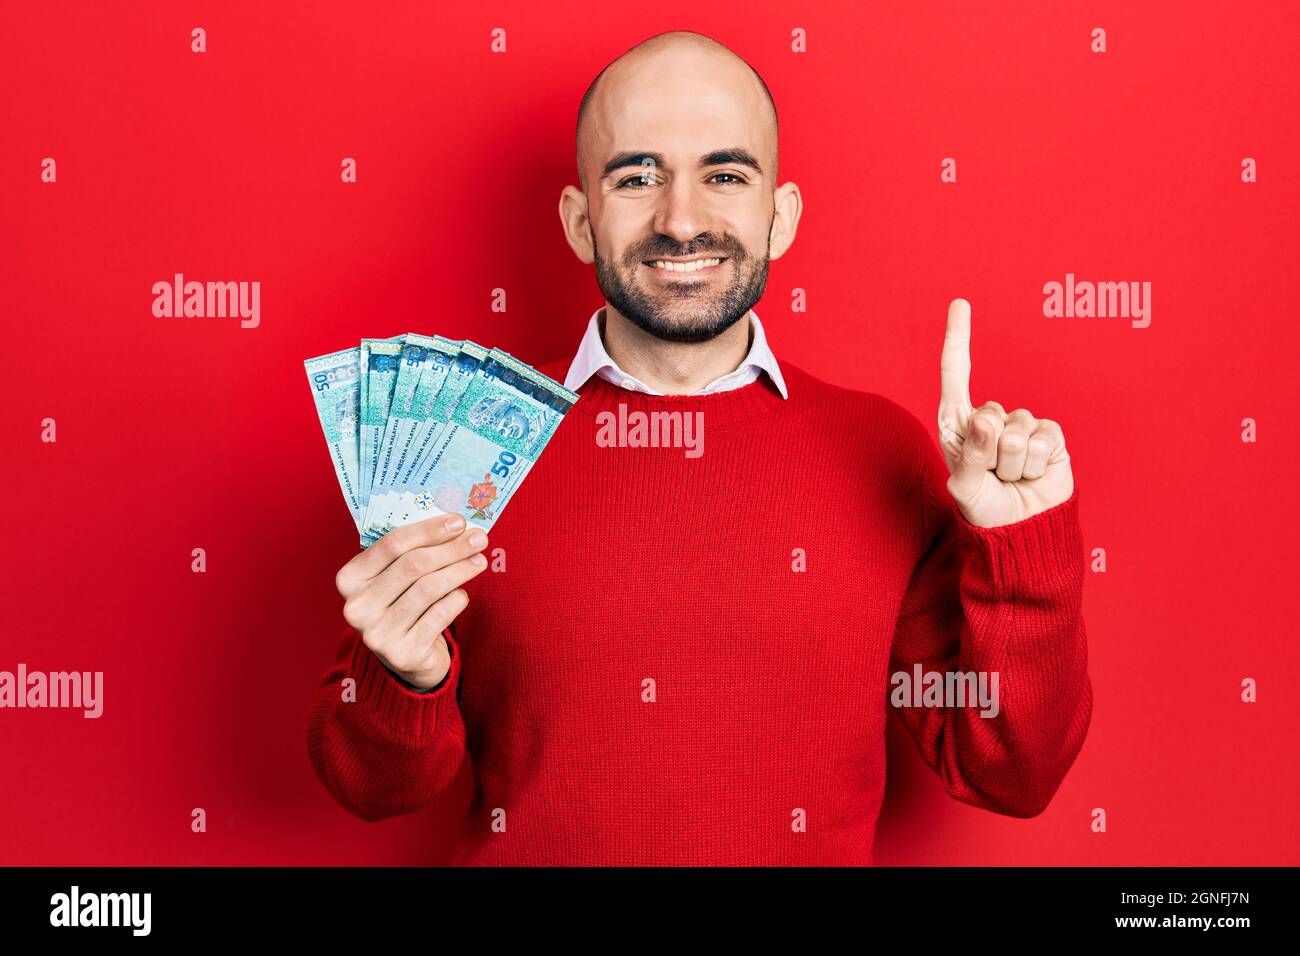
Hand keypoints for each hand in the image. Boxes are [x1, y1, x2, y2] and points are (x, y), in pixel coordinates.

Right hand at [335, 514, 489, 689]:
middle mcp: (357, 606)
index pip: (392, 544)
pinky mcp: (402, 654)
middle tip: (479, 539)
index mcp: (349, 579)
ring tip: (480, 561)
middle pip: (413, 565)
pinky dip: (456, 600)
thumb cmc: (403, 603)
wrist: (406, 657)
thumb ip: (413, 551)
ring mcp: (377, 633)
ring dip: (460, 570)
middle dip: (451, 548)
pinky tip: (462, 594)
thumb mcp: (395, 577)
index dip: (429, 530)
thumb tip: (456, 525)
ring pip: (429, 588)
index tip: (458, 521)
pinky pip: (439, 615)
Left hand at [937, 298, 1073, 527]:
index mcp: (959, 424)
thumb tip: (987, 422)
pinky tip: (1033, 475)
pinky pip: (1044, 440)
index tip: (961, 303)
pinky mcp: (1051, 435)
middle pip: (989, 415)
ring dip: (1014, 465)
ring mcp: (1022, 425)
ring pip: (1018, 432)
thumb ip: (970, 456)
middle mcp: (989, 419)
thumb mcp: (965, 487)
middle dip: (989, 455)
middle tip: (993, 475)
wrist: (1022, 528)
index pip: (956, 375)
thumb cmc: (984, 507)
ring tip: (1012, 478)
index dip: (958, 339)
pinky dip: (1036, 465)